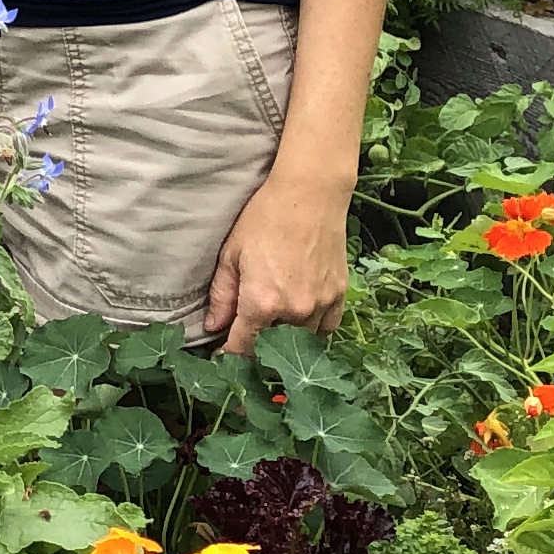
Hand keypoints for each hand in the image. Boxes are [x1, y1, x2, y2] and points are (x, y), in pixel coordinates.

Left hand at [203, 164, 350, 353]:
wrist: (310, 194)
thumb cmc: (265, 218)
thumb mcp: (232, 254)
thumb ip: (222, 295)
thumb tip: (214, 327)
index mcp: (262, 303)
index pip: (243, 349)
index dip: (229, 357)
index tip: (223, 359)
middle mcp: (294, 311)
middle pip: (272, 348)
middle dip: (256, 348)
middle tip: (245, 338)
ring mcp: (321, 305)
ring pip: (301, 341)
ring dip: (285, 340)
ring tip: (272, 328)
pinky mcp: (340, 296)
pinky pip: (326, 328)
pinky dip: (313, 330)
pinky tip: (300, 319)